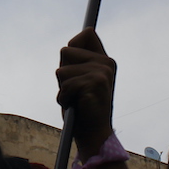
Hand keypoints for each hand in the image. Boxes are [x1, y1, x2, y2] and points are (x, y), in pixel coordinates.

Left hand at [56, 28, 115, 156]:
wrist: (93, 134)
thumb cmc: (81, 107)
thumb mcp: (79, 78)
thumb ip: (77, 60)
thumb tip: (81, 34)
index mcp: (105, 60)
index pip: (86, 34)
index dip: (72, 47)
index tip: (71, 61)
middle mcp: (106, 63)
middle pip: (66, 51)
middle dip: (63, 73)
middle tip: (75, 90)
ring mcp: (102, 72)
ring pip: (61, 70)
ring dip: (63, 88)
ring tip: (75, 100)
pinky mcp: (95, 84)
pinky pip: (65, 85)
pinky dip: (64, 98)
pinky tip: (75, 106)